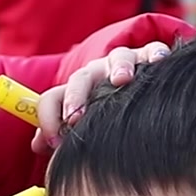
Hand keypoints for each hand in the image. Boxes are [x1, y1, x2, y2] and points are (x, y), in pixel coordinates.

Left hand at [31, 40, 172, 153]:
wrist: (138, 99)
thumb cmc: (105, 117)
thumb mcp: (80, 128)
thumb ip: (56, 135)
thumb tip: (37, 145)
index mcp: (75, 93)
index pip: (51, 99)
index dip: (48, 119)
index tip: (54, 142)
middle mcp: (96, 74)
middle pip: (80, 78)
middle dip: (76, 97)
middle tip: (75, 117)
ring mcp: (123, 64)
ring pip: (118, 57)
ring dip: (119, 67)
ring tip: (122, 80)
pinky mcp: (149, 58)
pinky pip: (153, 51)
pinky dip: (155, 53)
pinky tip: (158, 61)